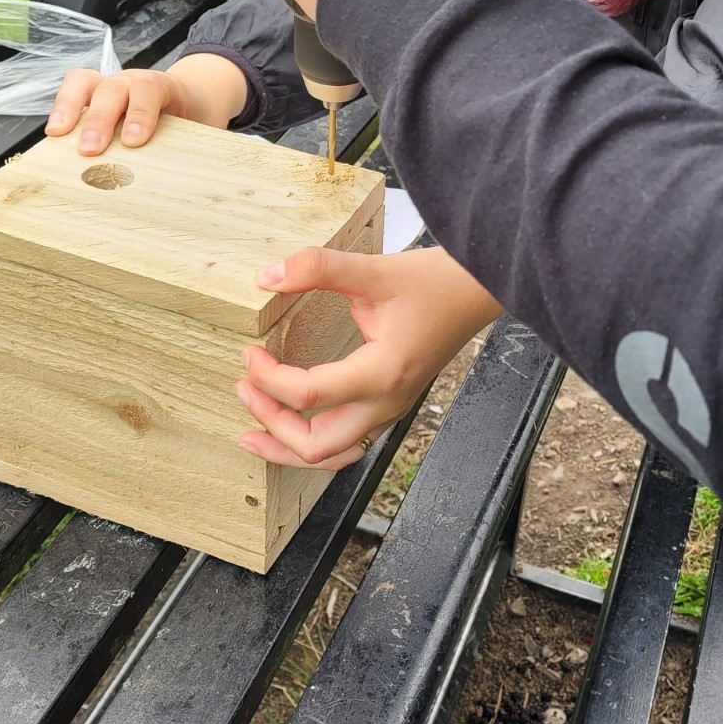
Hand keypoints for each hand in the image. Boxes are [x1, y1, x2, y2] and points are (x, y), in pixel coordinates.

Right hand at [46, 54, 249, 152]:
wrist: (196, 97)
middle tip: (91, 151)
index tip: (134, 142)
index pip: (151, 90)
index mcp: (166, 88)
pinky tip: (55, 133)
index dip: (141, 114)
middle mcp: (134, 82)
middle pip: (113, 89)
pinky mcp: (96, 96)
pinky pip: (74, 90)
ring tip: (57, 135)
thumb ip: (198, 151)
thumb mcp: (205, 134)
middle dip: (100, 119)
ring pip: (86, 83)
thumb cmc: (197, 121)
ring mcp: (113, 86)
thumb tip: (203, 191)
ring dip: (70, 108)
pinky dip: (62, 107)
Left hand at [235, 245, 504, 469]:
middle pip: (315, 445)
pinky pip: (348, 442)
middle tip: (244, 390)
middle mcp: (386, 402)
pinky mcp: (390, 404)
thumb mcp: (374, 270)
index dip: (268, 378)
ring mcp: (390, 408)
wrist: (478, 292)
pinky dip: (313, 442)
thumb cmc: (436, 283)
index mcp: (381, 373)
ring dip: (288, 446)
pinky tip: (293, 426)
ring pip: (332, 455)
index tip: (249, 352)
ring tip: (253, 429)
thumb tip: (269, 275)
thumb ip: (318, 268)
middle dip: (271, 424)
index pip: (307, 395)